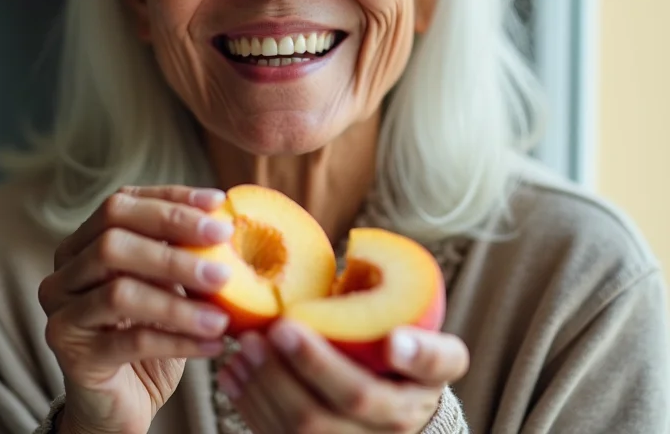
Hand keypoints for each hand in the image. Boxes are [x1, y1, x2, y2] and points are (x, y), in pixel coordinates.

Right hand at [38, 185, 233, 433]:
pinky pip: (130, 342)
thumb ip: (181, 249)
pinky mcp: (71, 354)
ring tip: (223, 317)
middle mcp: (64, 271)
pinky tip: (213, 344)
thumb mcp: (167, 282)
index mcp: (84, 240)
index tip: (219, 204)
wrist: (120, 400)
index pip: (122, 203)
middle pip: (114, 240)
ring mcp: (61, 312)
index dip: (171, 200)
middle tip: (224, 264)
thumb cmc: (149, 329)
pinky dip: (178, 341)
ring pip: (120, 293)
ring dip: (180, 304)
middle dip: (175, 246)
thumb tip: (227, 219)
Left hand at [217, 320, 468, 432]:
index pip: (436, 363)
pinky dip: (253, 405)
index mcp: (429, 374)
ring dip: (271, 382)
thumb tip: (355, 252)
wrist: (383, 402)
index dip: (418, 354)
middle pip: (357, 395)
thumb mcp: (399, 320)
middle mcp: (403, 417)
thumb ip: (386, 295)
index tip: (394, 340)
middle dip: (313, 362)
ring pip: (312, 426)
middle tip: (278, 327)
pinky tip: (234, 374)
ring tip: (246, 345)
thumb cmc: (386, 345)